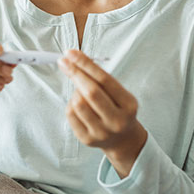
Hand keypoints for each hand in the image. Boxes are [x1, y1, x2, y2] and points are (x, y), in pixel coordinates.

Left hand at [58, 50, 146, 177]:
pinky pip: (70, 114)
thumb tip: (74, 59)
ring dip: (75, 91)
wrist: (122, 140)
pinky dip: (71, 103)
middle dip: (75, 73)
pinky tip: (78, 104)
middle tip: (64, 61)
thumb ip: (100, 79)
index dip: (86, 64)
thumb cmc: (117, 109)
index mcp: (128, 105)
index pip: (105, 80)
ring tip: (80, 91)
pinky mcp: (87, 139)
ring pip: (78, 103)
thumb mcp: (119, 94)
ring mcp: (101, 132)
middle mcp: (117, 121)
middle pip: (91, 92)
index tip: (71, 53)